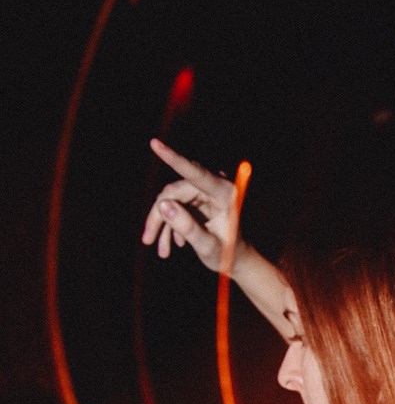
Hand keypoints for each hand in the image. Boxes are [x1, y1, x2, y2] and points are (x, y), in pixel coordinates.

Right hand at [141, 138, 240, 272]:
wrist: (237, 260)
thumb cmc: (228, 255)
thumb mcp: (207, 247)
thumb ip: (188, 227)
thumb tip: (162, 204)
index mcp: (224, 193)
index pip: (194, 173)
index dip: (173, 158)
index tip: (155, 143)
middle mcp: (215, 186)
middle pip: (175, 191)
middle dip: (159, 216)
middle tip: (148, 240)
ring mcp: (206, 190)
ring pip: (172, 199)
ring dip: (164, 224)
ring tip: (163, 252)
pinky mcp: (199, 196)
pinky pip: (176, 204)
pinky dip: (171, 224)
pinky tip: (174, 245)